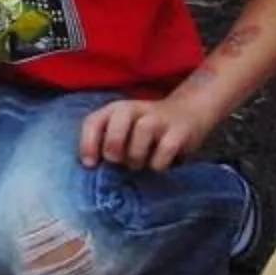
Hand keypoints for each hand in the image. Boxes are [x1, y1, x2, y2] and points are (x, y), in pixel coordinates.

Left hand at [77, 93, 216, 171]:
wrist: (187, 112)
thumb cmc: (145, 129)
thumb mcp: (122, 130)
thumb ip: (105, 141)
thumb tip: (92, 165)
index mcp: (116, 109)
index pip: (93, 122)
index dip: (88, 144)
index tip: (91, 164)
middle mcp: (135, 109)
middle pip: (116, 125)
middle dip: (113, 149)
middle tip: (119, 161)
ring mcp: (159, 118)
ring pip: (142, 132)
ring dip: (136, 156)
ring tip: (139, 163)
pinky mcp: (179, 130)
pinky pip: (165, 150)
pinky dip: (158, 163)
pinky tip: (158, 163)